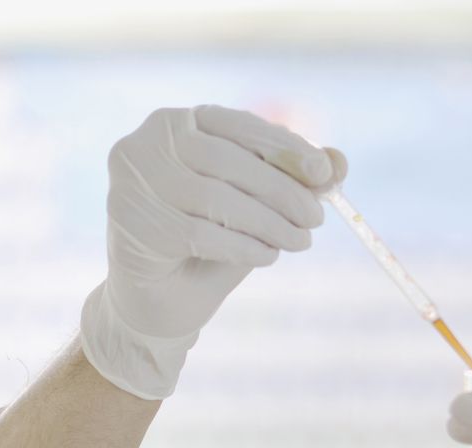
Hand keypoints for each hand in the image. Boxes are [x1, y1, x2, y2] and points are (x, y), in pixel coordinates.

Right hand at [80, 105, 345, 398]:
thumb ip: (292, 179)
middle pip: (228, 161)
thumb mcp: (256, 207)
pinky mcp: (132, 222)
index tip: (325, 173)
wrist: (159, 300)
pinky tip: (267, 257)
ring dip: (267, 223)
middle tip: (316, 219)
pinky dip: (242, 246)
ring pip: (216, 198)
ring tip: (299, 242)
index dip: (285, 147)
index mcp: (177, 123)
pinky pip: (200, 233)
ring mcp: (133, 183)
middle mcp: (147, 144)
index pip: (239, 124)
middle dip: (281, 190)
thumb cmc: (208, 244)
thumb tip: (339, 161)